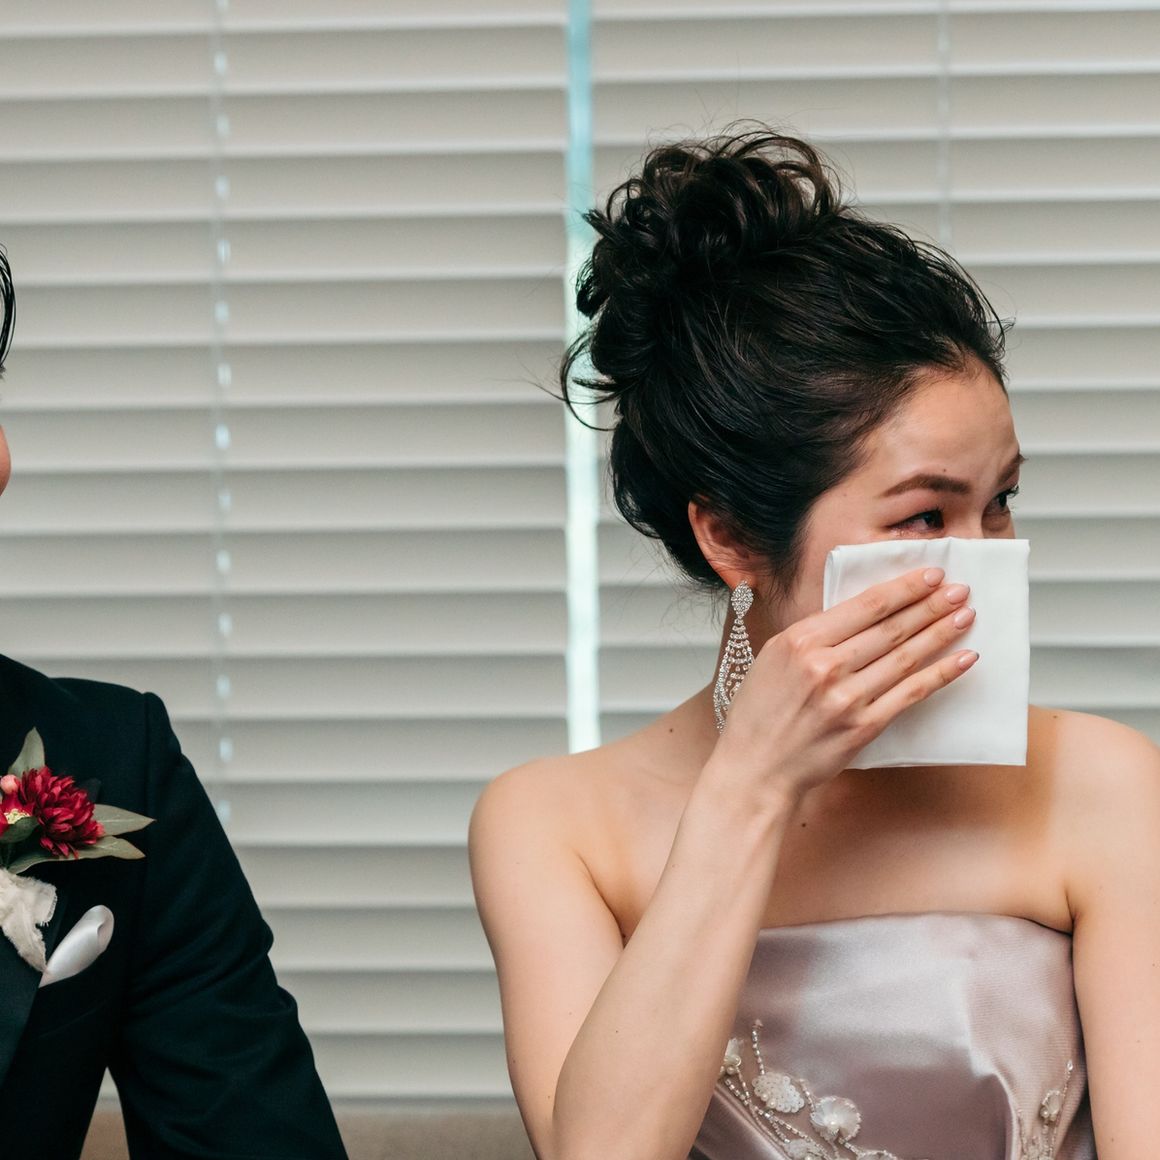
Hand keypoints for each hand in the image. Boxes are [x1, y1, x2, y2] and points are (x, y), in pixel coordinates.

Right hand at [716, 567, 976, 802]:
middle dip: (930, 605)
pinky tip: (962, 659)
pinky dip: (941, 674)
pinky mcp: (864, 727)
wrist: (755, 767)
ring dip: (940, 633)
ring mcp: (846, 698)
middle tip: (958, 590)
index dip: (903, 589)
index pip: (865, 606)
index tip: (930, 574)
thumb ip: (814, 635)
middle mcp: (825, 666)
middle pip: (890, 628)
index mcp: (800, 641)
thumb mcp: (774, 657)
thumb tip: (863, 613)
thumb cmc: (759, 713)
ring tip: (965, 616)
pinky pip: (911, 694)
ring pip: (905, 657)